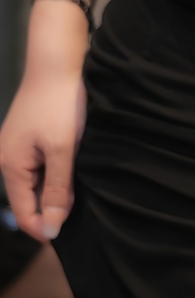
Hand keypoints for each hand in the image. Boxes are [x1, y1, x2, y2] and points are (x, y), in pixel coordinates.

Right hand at [0, 67, 87, 241]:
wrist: (57, 64)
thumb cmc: (60, 104)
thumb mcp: (63, 150)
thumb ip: (57, 190)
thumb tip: (50, 228)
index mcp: (11, 166)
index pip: (24, 214)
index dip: (46, 228)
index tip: (72, 233)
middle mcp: (8, 160)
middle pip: (30, 199)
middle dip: (54, 207)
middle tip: (83, 204)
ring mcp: (17, 149)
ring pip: (38, 183)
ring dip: (58, 189)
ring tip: (81, 184)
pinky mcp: (29, 139)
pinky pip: (41, 167)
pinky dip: (57, 173)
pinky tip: (75, 168)